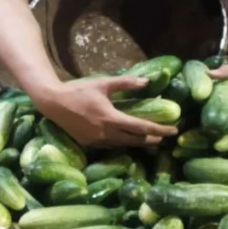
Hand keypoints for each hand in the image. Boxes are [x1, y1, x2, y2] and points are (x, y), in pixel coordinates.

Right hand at [30, 76, 179, 147]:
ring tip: (153, 142)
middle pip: (136, 140)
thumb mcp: (103, 83)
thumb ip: (126, 83)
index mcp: (111, 118)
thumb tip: (146, 82)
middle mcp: (106, 133)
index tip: (174, 130)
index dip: (160, 129)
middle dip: (153, 139)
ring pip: (124, 145)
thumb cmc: (78, 90)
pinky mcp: (90, 145)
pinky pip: (112, 146)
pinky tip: (129, 141)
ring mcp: (97, 141)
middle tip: (166, 137)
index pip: (141, 127)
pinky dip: (124, 144)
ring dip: (140, 143)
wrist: (53, 103)